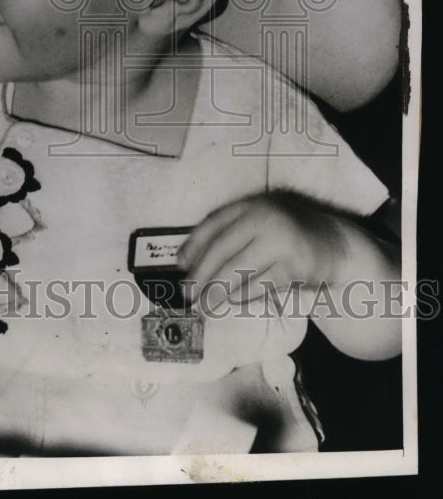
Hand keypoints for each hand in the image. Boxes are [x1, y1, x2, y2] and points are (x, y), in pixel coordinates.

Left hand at [176, 193, 347, 311]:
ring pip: (239, 269)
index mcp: (250, 206)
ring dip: (217, 291)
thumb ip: (230, 236)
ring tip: (205, 306)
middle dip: (201, 275)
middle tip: (188, 295)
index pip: (213, 224)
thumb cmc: (285, 237)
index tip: (180, 265)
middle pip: (222, 249)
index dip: (193, 245)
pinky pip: (261, 284)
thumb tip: (188, 262)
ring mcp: (280, 240)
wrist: (332, 244)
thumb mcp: (258, 224)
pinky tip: (233, 303)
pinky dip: (243, 297)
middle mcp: (264, 218)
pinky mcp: (295, 265)